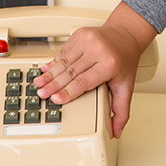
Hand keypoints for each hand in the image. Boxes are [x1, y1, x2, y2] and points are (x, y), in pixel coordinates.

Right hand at [33, 2, 156, 137]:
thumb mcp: (126, 85)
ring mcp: (89, 39)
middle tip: (41, 94)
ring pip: (65, 61)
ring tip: (39, 83)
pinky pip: (64, 51)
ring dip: (50, 73)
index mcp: (110, 64)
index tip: (56, 99)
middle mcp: (99, 50)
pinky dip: (55, 62)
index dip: (69, 91)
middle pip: (71, 72)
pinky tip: (46, 70)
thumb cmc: (124, 61)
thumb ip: (121, 110)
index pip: (85, 81)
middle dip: (54, 84)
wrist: (126, 34)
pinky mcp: (81, 33)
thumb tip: (117, 132)